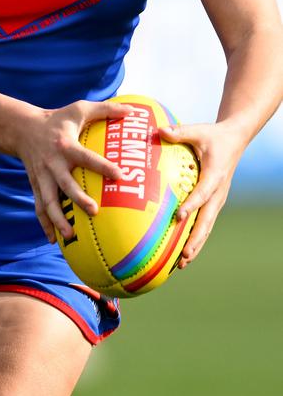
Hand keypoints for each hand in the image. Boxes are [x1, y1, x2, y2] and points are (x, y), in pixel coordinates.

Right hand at [16, 99, 135, 243]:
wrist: (22, 129)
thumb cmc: (57, 119)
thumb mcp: (78, 109)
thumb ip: (105, 109)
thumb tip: (131, 111)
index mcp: (65, 145)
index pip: (86, 157)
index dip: (103, 166)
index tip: (120, 175)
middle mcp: (52, 163)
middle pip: (64, 184)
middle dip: (77, 198)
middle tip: (94, 211)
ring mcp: (42, 177)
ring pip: (48, 201)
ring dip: (58, 219)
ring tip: (71, 235)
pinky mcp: (36, 185)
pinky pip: (39, 207)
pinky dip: (45, 224)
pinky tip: (54, 240)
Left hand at [158, 121, 242, 268]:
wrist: (235, 140)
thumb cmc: (214, 135)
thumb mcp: (198, 130)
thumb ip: (180, 132)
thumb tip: (159, 130)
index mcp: (215, 175)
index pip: (203, 193)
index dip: (192, 205)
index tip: (179, 216)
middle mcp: (218, 192)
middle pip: (207, 220)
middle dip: (195, 239)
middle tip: (183, 256)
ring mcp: (217, 200)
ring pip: (207, 227)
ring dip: (195, 245)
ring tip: (181, 264)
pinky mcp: (214, 202)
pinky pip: (204, 223)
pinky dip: (195, 238)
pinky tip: (182, 253)